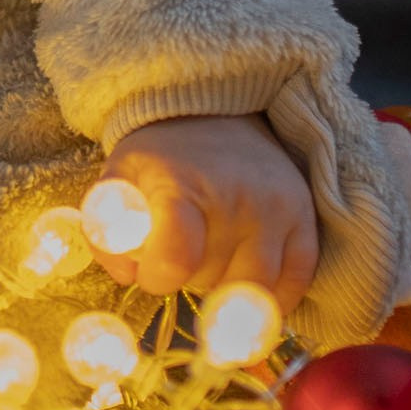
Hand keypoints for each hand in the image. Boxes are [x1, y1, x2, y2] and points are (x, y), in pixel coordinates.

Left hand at [93, 113, 318, 316]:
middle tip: (182, 255)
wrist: (215, 114)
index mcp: (181, 184)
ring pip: (254, 289)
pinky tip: (247, 278)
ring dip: (228, 290)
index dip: (158, 278)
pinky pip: (295, 282)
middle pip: (212, 279)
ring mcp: (276, 208)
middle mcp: (235, 196)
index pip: (176, 256)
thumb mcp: (119, 180)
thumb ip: (106, 232)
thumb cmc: (161, 157)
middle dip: (190, 280)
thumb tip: (128, 276)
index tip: (152, 272)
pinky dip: (271, 295)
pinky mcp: (304, 217)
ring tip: (212, 261)